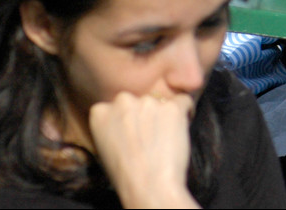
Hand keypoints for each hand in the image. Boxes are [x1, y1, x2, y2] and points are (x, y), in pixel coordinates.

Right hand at [89, 92, 199, 208]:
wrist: (148, 186)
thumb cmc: (126, 175)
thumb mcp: (104, 148)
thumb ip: (112, 127)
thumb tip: (125, 122)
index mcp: (100, 111)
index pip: (118, 105)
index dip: (129, 119)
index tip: (133, 133)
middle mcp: (123, 101)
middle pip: (140, 100)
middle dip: (146, 114)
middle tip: (151, 136)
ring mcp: (148, 102)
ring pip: (162, 101)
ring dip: (165, 115)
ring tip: (164, 139)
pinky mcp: (172, 106)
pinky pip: (184, 102)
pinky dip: (185, 113)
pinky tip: (180, 131)